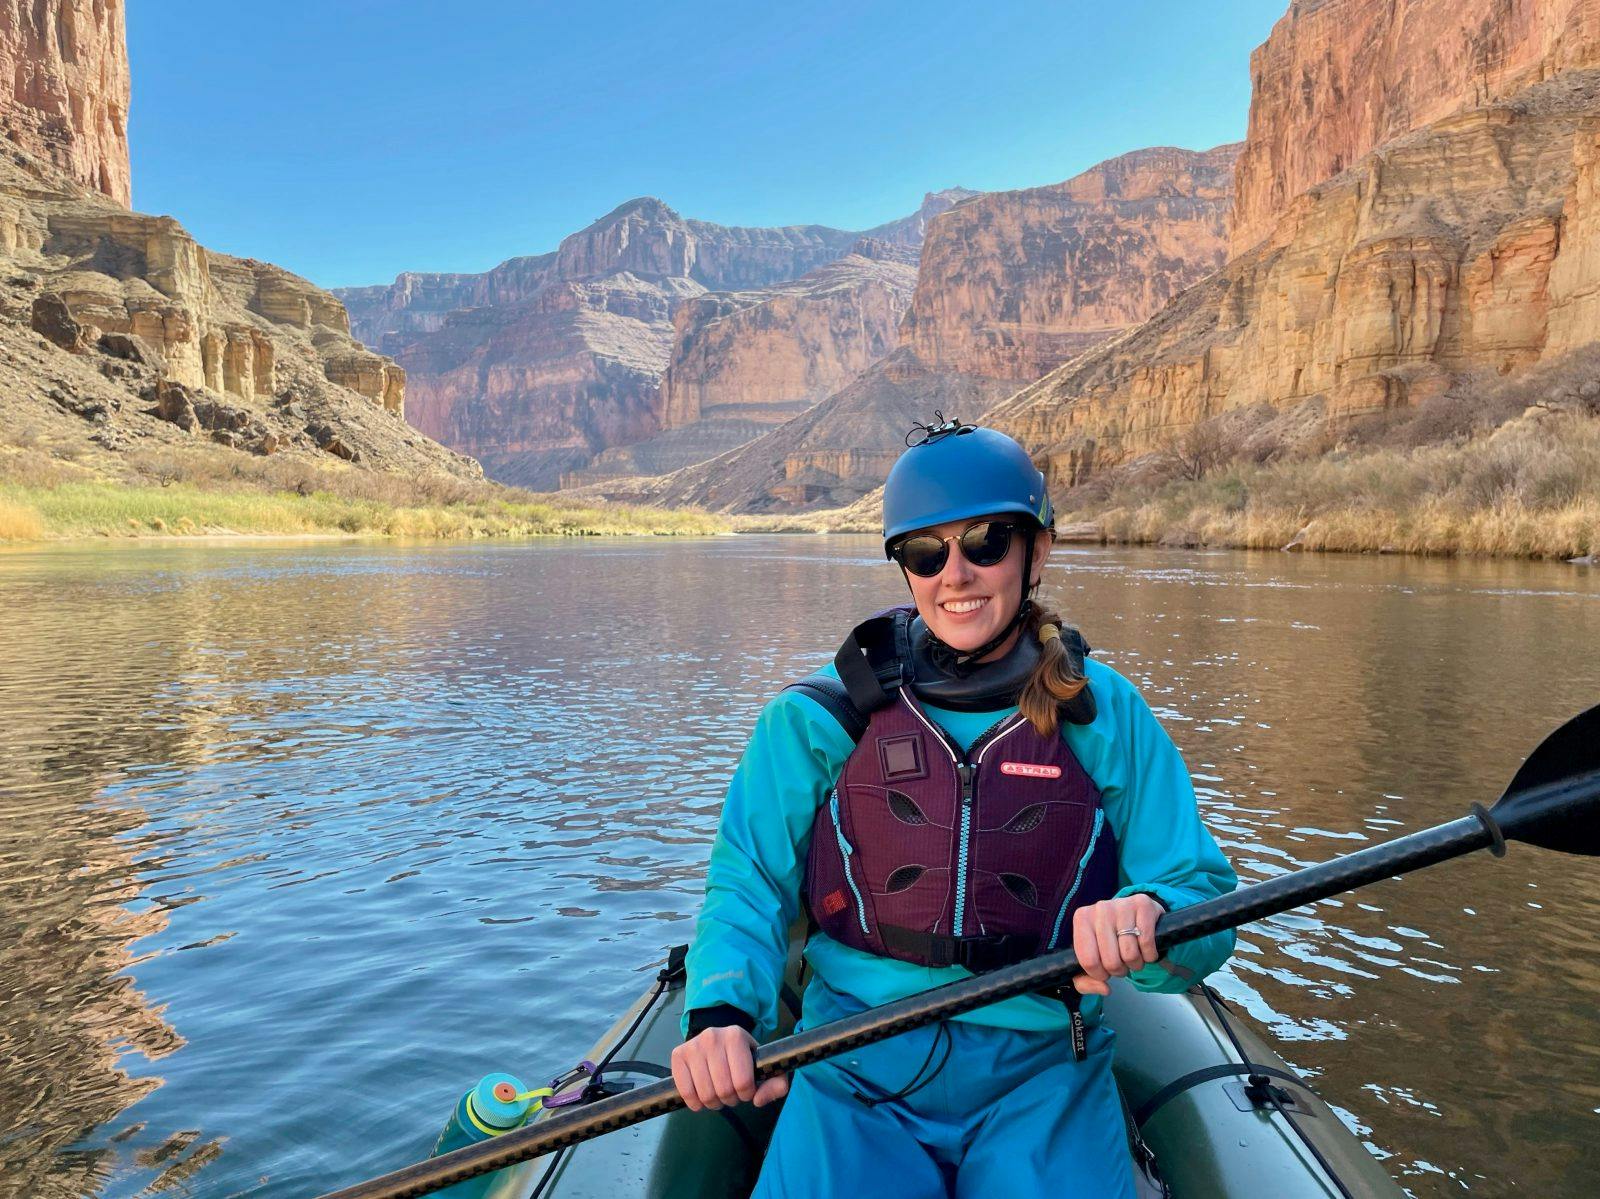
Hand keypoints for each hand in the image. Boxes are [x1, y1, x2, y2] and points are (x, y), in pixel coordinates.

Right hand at [669, 1025, 790, 1110]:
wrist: (718, 1043)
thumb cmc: (743, 1059)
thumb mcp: (765, 1067)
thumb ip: (776, 1085)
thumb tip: (758, 1100)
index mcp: (736, 1036)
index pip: (743, 1082)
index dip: (746, 1094)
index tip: (746, 1090)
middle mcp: (713, 1036)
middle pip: (724, 1090)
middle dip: (730, 1099)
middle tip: (730, 1093)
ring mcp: (693, 1045)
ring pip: (705, 1094)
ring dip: (713, 1103)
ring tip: (718, 1094)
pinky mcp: (678, 1055)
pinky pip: (686, 1092)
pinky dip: (695, 1103)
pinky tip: (701, 1097)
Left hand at [1070, 894, 1163, 996]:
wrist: (1134, 915)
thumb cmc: (1109, 940)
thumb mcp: (1091, 959)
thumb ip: (1084, 981)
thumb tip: (1104, 988)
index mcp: (1082, 919)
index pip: (1088, 961)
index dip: (1100, 975)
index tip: (1104, 972)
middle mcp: (1100, 908)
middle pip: (1111, 960)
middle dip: (1119, 970)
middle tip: (1121, 963)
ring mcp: (1122, 904)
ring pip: (1130, 954)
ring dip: (1135, 963)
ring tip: (1133, 956)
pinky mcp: (1143, 904)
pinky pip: (1147, 943)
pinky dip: (1149, 954)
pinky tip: (1145, 949)